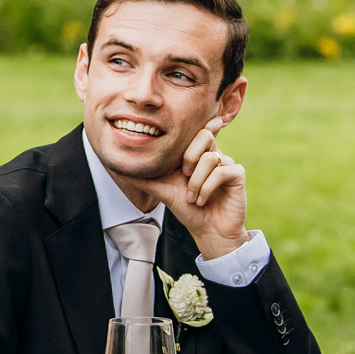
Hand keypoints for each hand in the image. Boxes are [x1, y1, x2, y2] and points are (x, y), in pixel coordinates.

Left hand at [139, 117, 248, 259]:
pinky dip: (207, 187)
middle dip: (189, 157)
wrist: (208, 231)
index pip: (198, 130)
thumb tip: (117, 169)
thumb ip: (143, 177)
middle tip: (183, 176)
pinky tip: (202, 200)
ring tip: (192, 197)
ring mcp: (227, 164)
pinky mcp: (237, 175)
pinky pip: (222, 171)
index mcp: (197, 154)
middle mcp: (213, 155)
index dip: (197, 122)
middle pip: (204, 135)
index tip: (190, 123)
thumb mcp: (161, 190)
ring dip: (196, 181)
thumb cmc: (187, 210)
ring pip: (210, 157)